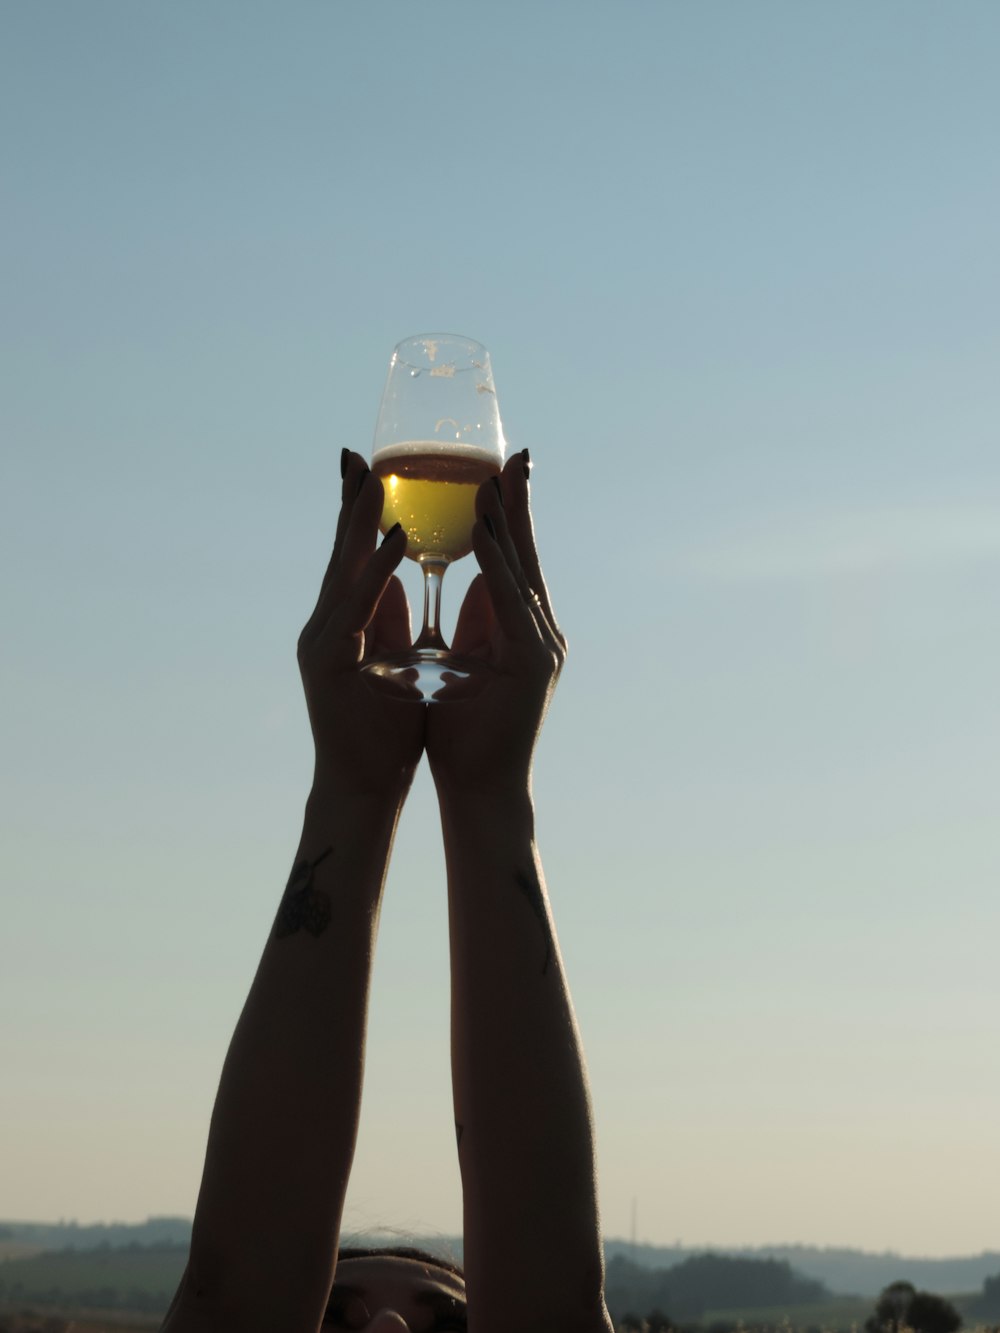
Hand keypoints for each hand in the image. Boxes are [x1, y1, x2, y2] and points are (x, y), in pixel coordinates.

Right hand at [297, 451, 424, 799]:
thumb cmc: (384, 732)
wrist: (364, 788)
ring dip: (359, 521)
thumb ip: (391, 623)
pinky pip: (358, 606)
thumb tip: (403, 585)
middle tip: (354, 452)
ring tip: (372, 474)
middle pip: (338, 552)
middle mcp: (325, 625)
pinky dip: (375, 570)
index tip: (369, 468)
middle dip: (349, 502)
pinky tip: (393, 537)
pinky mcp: (328, 661)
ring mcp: (321, 642)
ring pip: (342, 570)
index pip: (351, 557)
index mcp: (344, 624)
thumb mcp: (397, 664)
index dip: (359, 514)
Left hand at [425, 451, 565, 802]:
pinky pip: (509, 601)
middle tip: (517, 452)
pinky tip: (481, 530)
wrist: (481, 789)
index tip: (496, 469)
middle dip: (519, 501)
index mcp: (518, 628)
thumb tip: (462, 584)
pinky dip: (496, 563)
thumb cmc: (465, 734)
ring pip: (522, 569)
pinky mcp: (535, 663)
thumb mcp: (458, 664)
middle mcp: (538, 629)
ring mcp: (542, 645)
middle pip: (526, 552)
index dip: (505, 514)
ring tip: (493, 474)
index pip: (511, 558)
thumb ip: (468, 624)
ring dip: (506, 521)